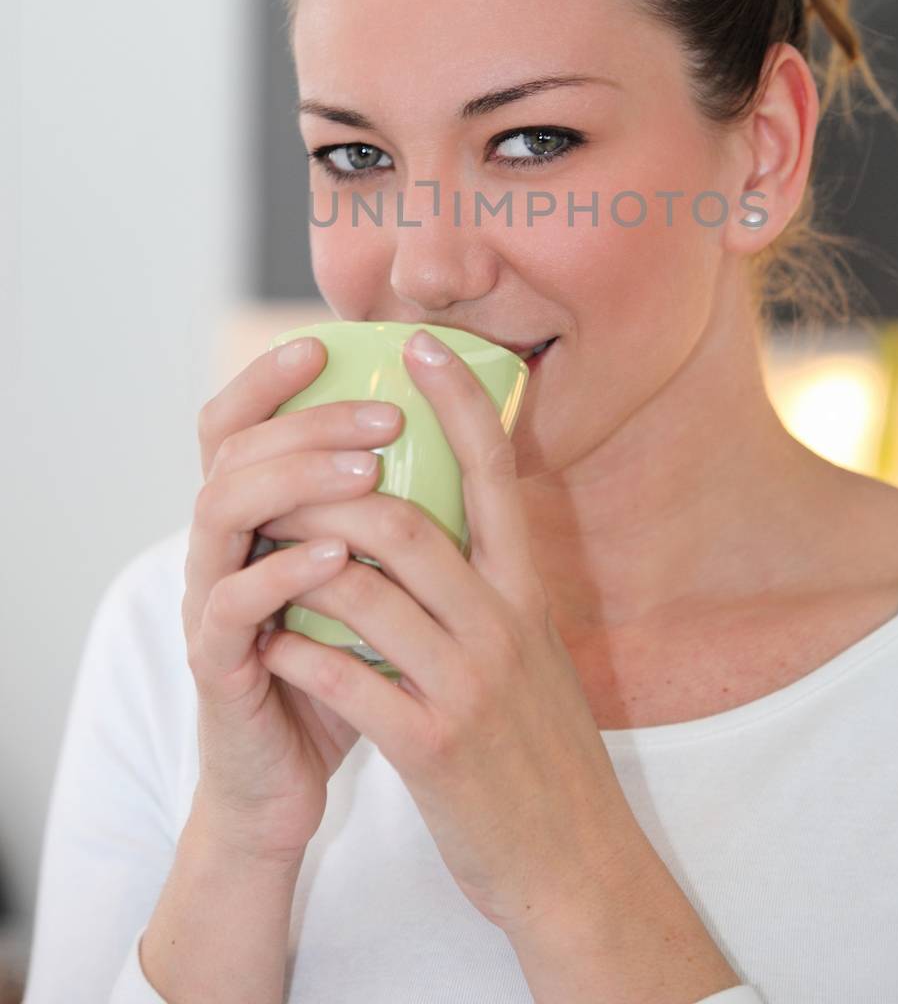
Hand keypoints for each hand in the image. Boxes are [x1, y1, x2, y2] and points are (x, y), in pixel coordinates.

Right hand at [184, 337, 404, 864]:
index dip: (268, 378)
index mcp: (253, 518)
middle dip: (309, 422)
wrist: (285, 786)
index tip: (324, 342)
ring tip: (368, 471)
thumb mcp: (366, 581)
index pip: (238, 423)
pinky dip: (283, 573)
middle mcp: (220, 546)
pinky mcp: (215, 666)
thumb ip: (385, 514)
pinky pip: (232, 606)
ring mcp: (209, 602)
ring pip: (220, 509)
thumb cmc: (337, 672)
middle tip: (385, 416)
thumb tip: (456, 436)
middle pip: (234, 449)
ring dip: (297, 481)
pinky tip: (337, 559)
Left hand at [253, 327, 652, 935]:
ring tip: (259, 548)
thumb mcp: (538, 647)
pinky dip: (299, 650)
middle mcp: (503, 622)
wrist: (573, 858)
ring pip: (366, 591)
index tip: (419, 344)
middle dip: (331, 489)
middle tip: (283, 472)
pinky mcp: (431, 744)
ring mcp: (467, 682)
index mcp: (527, 590)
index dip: (458, 401)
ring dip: (299, 564)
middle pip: (407, 521)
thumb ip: (496, 583)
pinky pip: (346, 678)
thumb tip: (455, 513)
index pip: (496, 473)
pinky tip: (270, 643)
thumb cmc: (542, 745)